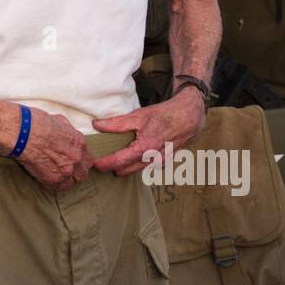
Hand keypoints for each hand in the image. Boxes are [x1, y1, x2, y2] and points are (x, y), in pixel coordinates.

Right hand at [17, 107, 92, 191]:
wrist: (19, 132)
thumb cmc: (35, 122)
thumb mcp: (58, 120)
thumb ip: (68, 131)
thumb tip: (68, 135)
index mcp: (78, 142)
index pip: (88, 160)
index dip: (80, 161)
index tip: (73, 162)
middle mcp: (75, 158)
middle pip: (83, 174)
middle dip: (75, 172)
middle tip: (64, 169)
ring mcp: (65, 170)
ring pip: (71, 183)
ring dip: (64, 180)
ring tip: (54, 174)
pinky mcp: (52, 179)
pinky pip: (57, 187)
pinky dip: (52, 184)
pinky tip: (45, 177)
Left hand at [90, 89, 205, 177]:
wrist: (190, 116)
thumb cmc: (165, 114)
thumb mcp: (139, 116)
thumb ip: (117, 123)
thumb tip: (97, 125)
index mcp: (145, 148)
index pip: (120, 161)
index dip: (105, 164)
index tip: (95, 165)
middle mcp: (153, 159)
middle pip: (128, 170)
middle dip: (114, 168)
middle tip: (102, 163)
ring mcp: (161, 162)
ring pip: (138, 170)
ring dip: (127, 168)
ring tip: (115, 162)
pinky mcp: (167, 161)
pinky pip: (149, 167)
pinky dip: (139, 164)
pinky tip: (134, 158)